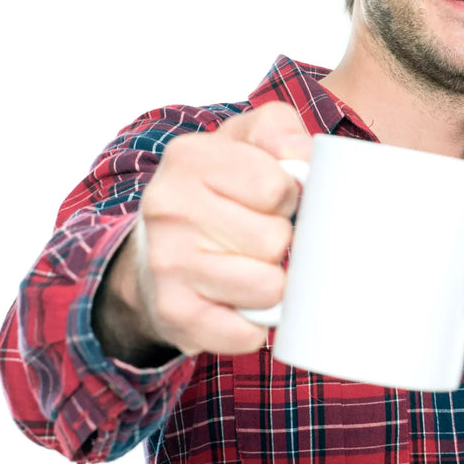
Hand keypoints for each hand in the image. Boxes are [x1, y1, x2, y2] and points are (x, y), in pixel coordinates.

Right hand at [94, 102, 311, 360]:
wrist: (158, 252)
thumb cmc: (221, 191)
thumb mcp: (248, 141)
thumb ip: (281, 131)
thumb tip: (304, 159)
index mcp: (189, 157)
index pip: (278, 187)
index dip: (288, 197)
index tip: (270, 200)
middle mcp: (168, 207)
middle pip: (275, 240)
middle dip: (280, 241)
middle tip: (256, 235)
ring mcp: (167, 264)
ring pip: (269, 288)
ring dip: (272, 282)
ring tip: (249, 266)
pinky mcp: (175, 314)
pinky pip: (248, 333)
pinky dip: (255, 324)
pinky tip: (238, 302)